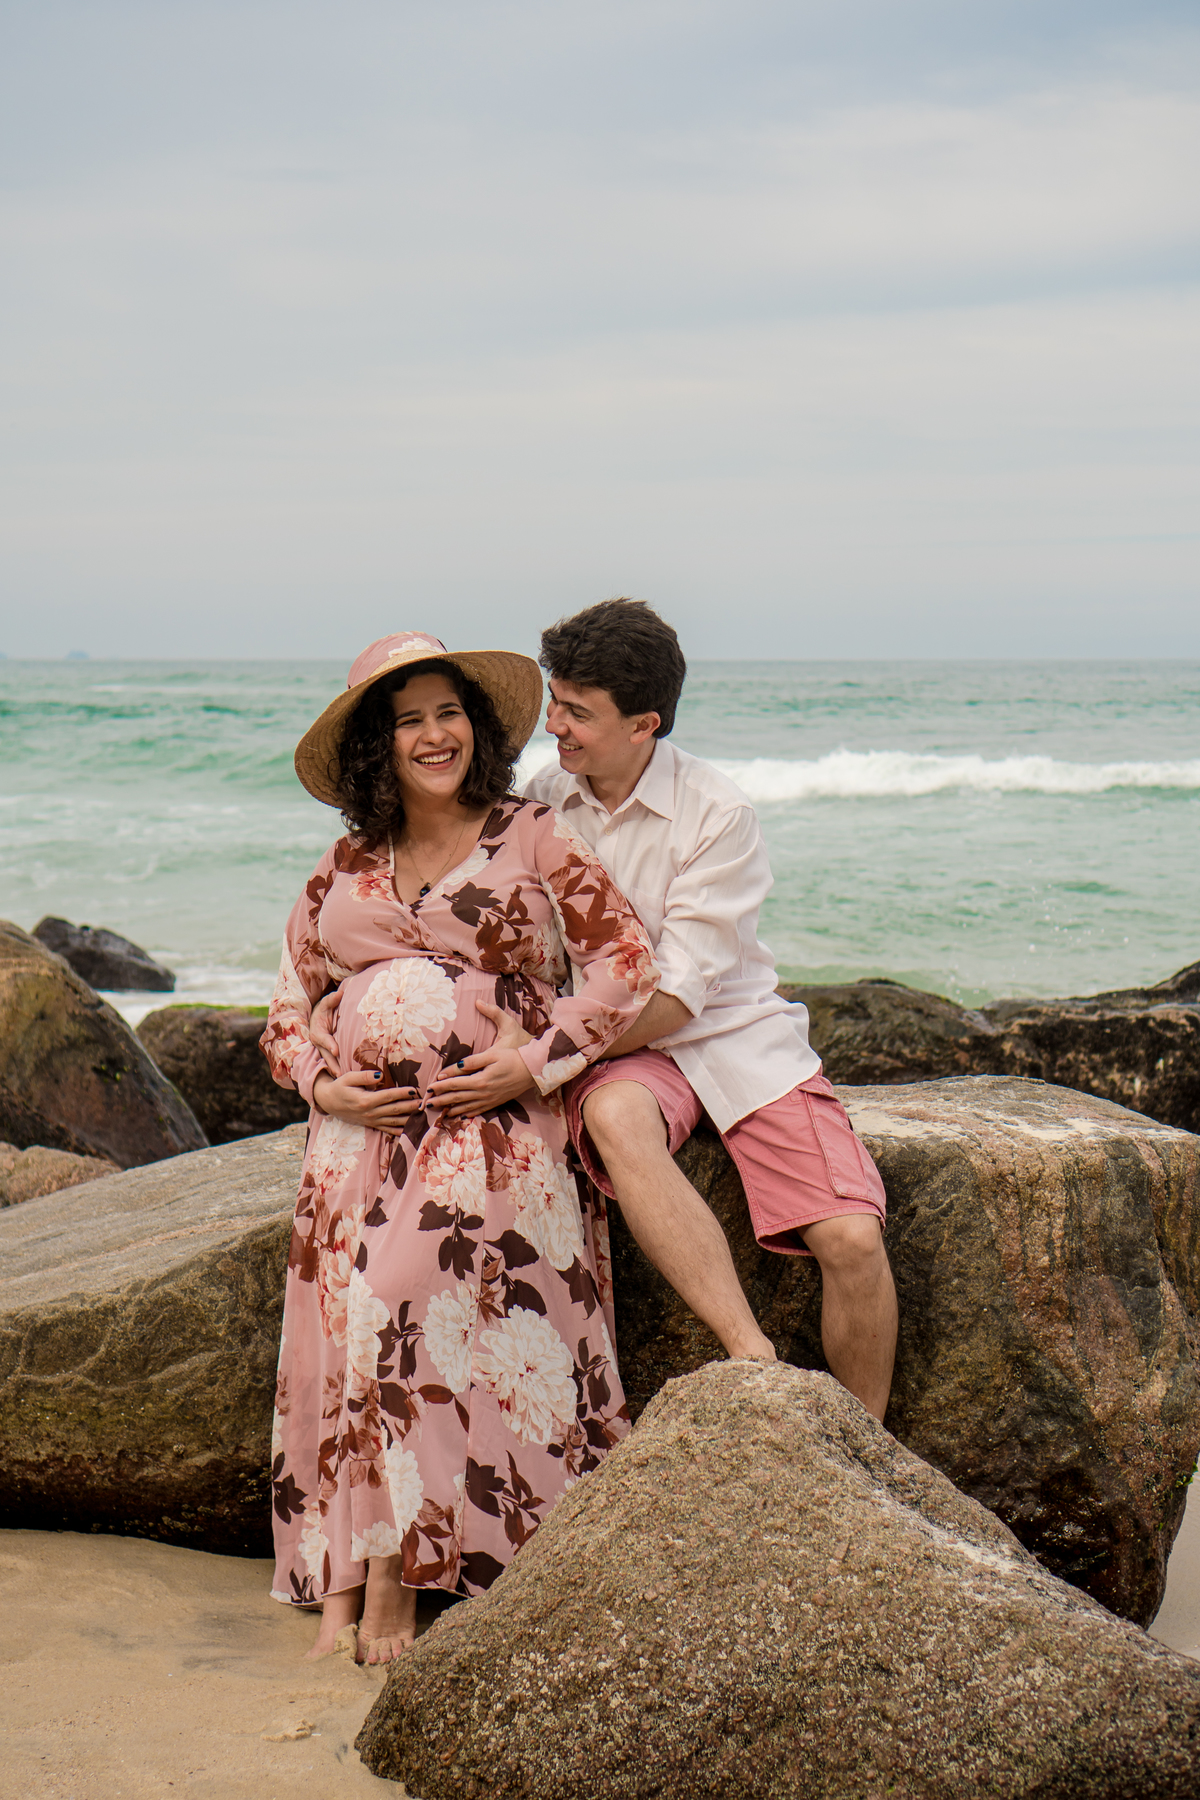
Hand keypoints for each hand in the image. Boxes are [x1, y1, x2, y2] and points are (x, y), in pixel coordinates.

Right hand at [309, 989, 341, 1074]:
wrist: (318, 1018)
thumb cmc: (323, 1010)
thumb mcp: (326, 1003)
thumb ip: (331, 1000)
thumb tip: (339, 993)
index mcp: (317, 1032)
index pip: (324, 1039)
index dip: (330, 1044)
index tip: (336, 1050)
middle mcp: (319, 1044)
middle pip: (326, 1055)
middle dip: (332, 1065)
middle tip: (340, 1074)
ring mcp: (323, 1051)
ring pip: (329, 1062)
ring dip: (336, 1070)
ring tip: (344, 1079)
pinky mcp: (329, 1054)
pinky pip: (334, 1063)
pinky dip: (339, 1069)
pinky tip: (348, 1078)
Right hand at [313, 1069, 421, 1136]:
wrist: (329, 1102)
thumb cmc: (340, 1087)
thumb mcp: (348, 1078)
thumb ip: (364, 1077)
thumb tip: (380, 1075)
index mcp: (365, 1100)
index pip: (388, 1096)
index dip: (403, 1093)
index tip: (415, 1090)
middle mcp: (370, 1113)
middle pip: (395, 1110)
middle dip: (411, 1106)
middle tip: (425, 1102)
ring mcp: (372, 1120)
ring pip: (394, 1121)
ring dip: (409, 1119)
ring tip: (423, 1114)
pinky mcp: (372, 1125)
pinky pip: (388, 1130)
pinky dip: (400, 1131)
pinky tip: (411, 1130)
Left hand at [427, 1001, 533, 1119]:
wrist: (535, 1069)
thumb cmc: (514, 1057)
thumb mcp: (492, 1054)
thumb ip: (472, 1061)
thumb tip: (454, 1066)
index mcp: (481, 1080)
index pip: (455, 1084)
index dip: (440, 1086)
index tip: (428, 1088)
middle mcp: (484, 1093)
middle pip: (457, 1098)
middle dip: (441, 1100)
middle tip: (427, 1104)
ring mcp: (491, 1099)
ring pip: (466, 1106)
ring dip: (451, 1109)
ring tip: (439, 1112)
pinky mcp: (497, 1101)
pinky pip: (479, 1110)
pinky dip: (467, 1113)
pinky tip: (461, 1115)